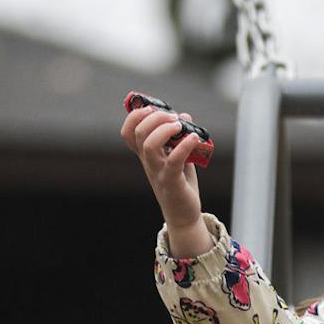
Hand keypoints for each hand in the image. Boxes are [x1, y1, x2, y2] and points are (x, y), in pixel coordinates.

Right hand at [121, 103, 209, 259]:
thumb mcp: (178, 156)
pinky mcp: (172, 182)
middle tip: (173, 118)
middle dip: (154, 118)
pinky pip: (174, 161)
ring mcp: (158, 172)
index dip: (135, 116)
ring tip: (180, 126)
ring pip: (150, 146)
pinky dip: (184, 145)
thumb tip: (185, 116)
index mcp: (146, 155)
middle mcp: (148, 162)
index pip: (128, 132)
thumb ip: (180, 137)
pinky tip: (195, 138)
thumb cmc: (180, 183)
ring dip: (164, 130)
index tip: (153, 109)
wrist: (183, 214)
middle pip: (138, 134)